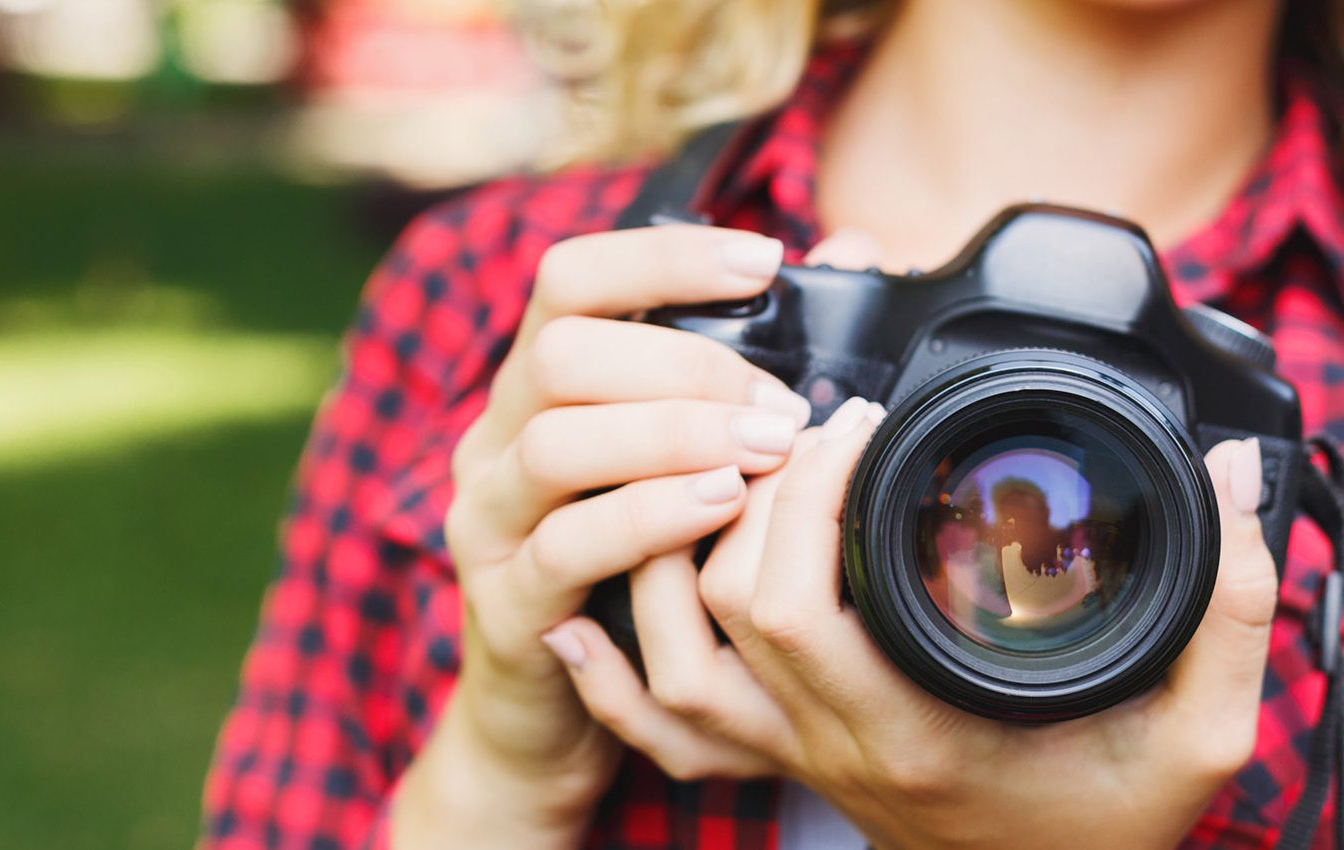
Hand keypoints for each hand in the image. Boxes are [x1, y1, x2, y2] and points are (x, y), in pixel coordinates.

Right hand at [390, 224, 811, 847]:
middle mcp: (493, 440)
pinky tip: (720, 508)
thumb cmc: (637, 569)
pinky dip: (649, 519)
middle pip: (561, 354)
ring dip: (672, 437)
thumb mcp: (684, 456)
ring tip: (764, 451)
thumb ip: (755, 357)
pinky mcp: (506, 602)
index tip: (766, 260)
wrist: (550, 715)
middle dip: (685, 367)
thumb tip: (855, 252)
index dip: (663, 256)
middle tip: (780, 406)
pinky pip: (567, 546)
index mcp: (534, 387)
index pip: (570, 279)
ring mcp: (488, 522)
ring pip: (556, 446)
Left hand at [550, 401, 1280, 848]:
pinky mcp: (784, 761)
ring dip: (676, 554)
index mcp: (914, 726)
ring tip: (728, 470)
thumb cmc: (1118, 829)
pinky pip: (664, 729)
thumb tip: (1235, 474)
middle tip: (803, 422)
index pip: (796, 601)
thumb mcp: (1206, 737)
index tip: (861, 416)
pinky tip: (584, 619)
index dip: (804, 492)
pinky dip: (610, 676)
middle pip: (720, 605)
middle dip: (745, 493)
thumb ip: (1230, 608)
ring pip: (675, 657)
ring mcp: (797, 757)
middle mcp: (833, 743)